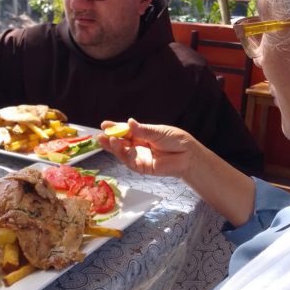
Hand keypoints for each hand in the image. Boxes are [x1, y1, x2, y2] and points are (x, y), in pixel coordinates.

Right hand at [99, 118, 256, 225]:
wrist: (189, 156)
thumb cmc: (177, 141)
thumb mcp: (159, 132)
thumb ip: (143, 130)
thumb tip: (129, 122)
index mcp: (141, 134)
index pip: (125, 130)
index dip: (114, 127)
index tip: (104, 124)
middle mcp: (138, 145)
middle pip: (120, 142)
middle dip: (109, 139)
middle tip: (101, 135)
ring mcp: (139, 157)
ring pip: (122, 153)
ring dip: (114, 147)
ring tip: (109, 140)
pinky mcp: (143, 167)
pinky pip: (131, 162)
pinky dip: (126, 156)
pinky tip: (125, 149)